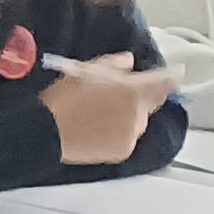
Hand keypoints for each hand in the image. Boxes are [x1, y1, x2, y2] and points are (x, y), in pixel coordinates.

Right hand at [41, 53, 177, 165]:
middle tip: (110, 97)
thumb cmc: (63, 99)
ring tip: (97, 115)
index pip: (166, 84)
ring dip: (126, 117)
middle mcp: (138, 113)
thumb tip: (127, 62)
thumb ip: (114, 64)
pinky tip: (96, 130)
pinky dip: (117, 134)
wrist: (47, 131)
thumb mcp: (85, 71)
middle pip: (149, 103)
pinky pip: (127, 138)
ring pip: (137, 121)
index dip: (165, 80)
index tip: (162, 78)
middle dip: (135, 99)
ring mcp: (132, 133)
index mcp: (133, 90)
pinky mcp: (124, 150)